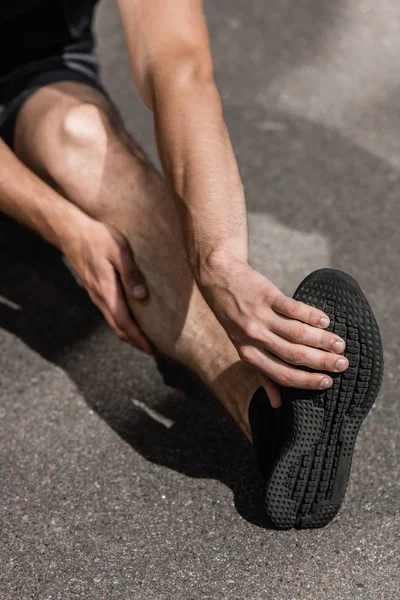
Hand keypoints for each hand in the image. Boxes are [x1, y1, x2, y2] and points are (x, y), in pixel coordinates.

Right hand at [62, 216, 151, 353]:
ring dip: (129, 334)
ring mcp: (96, 295)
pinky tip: (132, 321)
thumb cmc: (98, 237)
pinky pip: (110, 313)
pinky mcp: (95, 290)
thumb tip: (142, 296)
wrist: (70, 232)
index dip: (138, 338)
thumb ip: (131, 273)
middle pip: (118, 328)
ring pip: (113, 322)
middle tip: (156, 351)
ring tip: (147, 341)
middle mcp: (100, 297)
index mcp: (107, 290)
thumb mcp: (119, 250)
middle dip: (136, 342)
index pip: (124, 322)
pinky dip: (122, 323)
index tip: (151, 350)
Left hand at [198, 259, 347, 406]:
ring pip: (296, 333)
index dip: (306, 381)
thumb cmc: (234, 318)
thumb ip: (261, 374)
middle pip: (293, 355)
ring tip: (339, 344)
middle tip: (342, 364)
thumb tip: (277, 405)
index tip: (328, 382)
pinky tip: (325, 321)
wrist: (219, 280)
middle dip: (321, 362)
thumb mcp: (242, 347)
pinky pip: (292, 308)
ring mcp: (260, 316)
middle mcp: (254, 337)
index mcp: (249, 354)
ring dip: (321, 340)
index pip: (281, 374)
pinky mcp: (267, 296)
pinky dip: (311, 315)